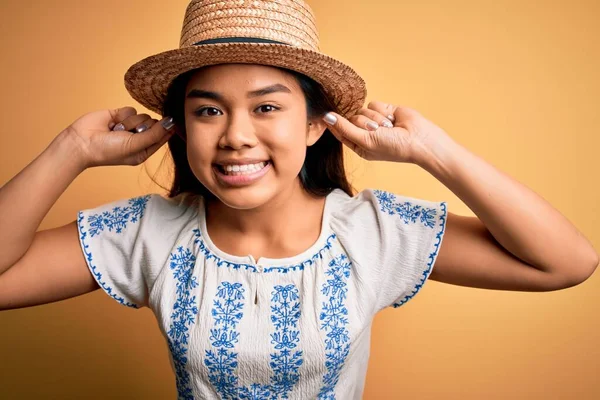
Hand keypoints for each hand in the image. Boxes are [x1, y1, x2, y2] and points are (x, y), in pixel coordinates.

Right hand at [64, 107, 175, 168]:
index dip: (167, 129)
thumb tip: (171, 123)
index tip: (172, 122)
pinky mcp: (119, 116)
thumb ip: (155, 134)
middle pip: (155, 124)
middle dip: (144, 126)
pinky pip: (131, 109)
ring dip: (130, 122)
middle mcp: (138, 138)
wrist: (80, 142)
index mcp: (144, 150)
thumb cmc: (108, 151)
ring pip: (143, 115)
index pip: (163, 137)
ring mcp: (129, 126)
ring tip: (117, 131)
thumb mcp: (135, 146)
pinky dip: (123, 115)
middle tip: (131, 134)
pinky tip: (112, 123)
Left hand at [323, 101, 454, 164]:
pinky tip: (393, 119)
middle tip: (377, 131)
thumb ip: (345, 128)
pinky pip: (374, 104)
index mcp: (358, 145)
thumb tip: (327, 117)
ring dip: (376, 119)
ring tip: (388, 128)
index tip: (327, 116)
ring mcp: (375, 121)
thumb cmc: (393, 147)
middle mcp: (365, 133)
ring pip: (363, 110)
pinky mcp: (384, 110)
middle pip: (351, 118)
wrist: (419, 139)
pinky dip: (383, 111)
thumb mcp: (365, 141)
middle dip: (364, 124)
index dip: (335, 124)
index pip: (340, 131)